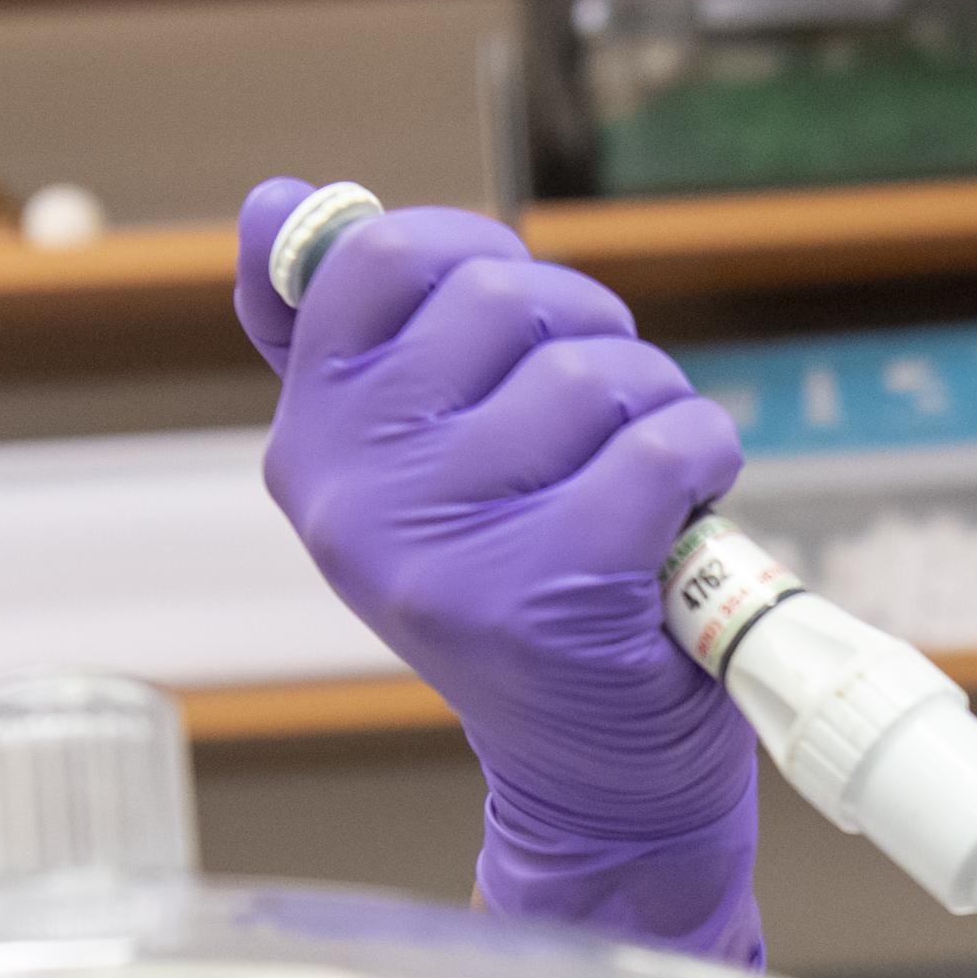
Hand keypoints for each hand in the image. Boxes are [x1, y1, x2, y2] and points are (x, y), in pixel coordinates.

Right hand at [238, 178, 762, 963]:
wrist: (589, 775)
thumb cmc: (518, 591)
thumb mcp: (407, 472)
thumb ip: (346, 344)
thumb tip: (272, 201)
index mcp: (310, 447)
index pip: (381, 259)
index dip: (482, 255)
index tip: (525, 318)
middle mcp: (355, 500)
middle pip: (502, 301)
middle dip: (590, 330)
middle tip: (609, 406)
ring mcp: (446, 554)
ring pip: (592, 375)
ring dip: (655, 403)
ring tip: (647, 470)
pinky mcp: (550, 597)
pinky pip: (660, 447)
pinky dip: (704, 454)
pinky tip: (691, 499)